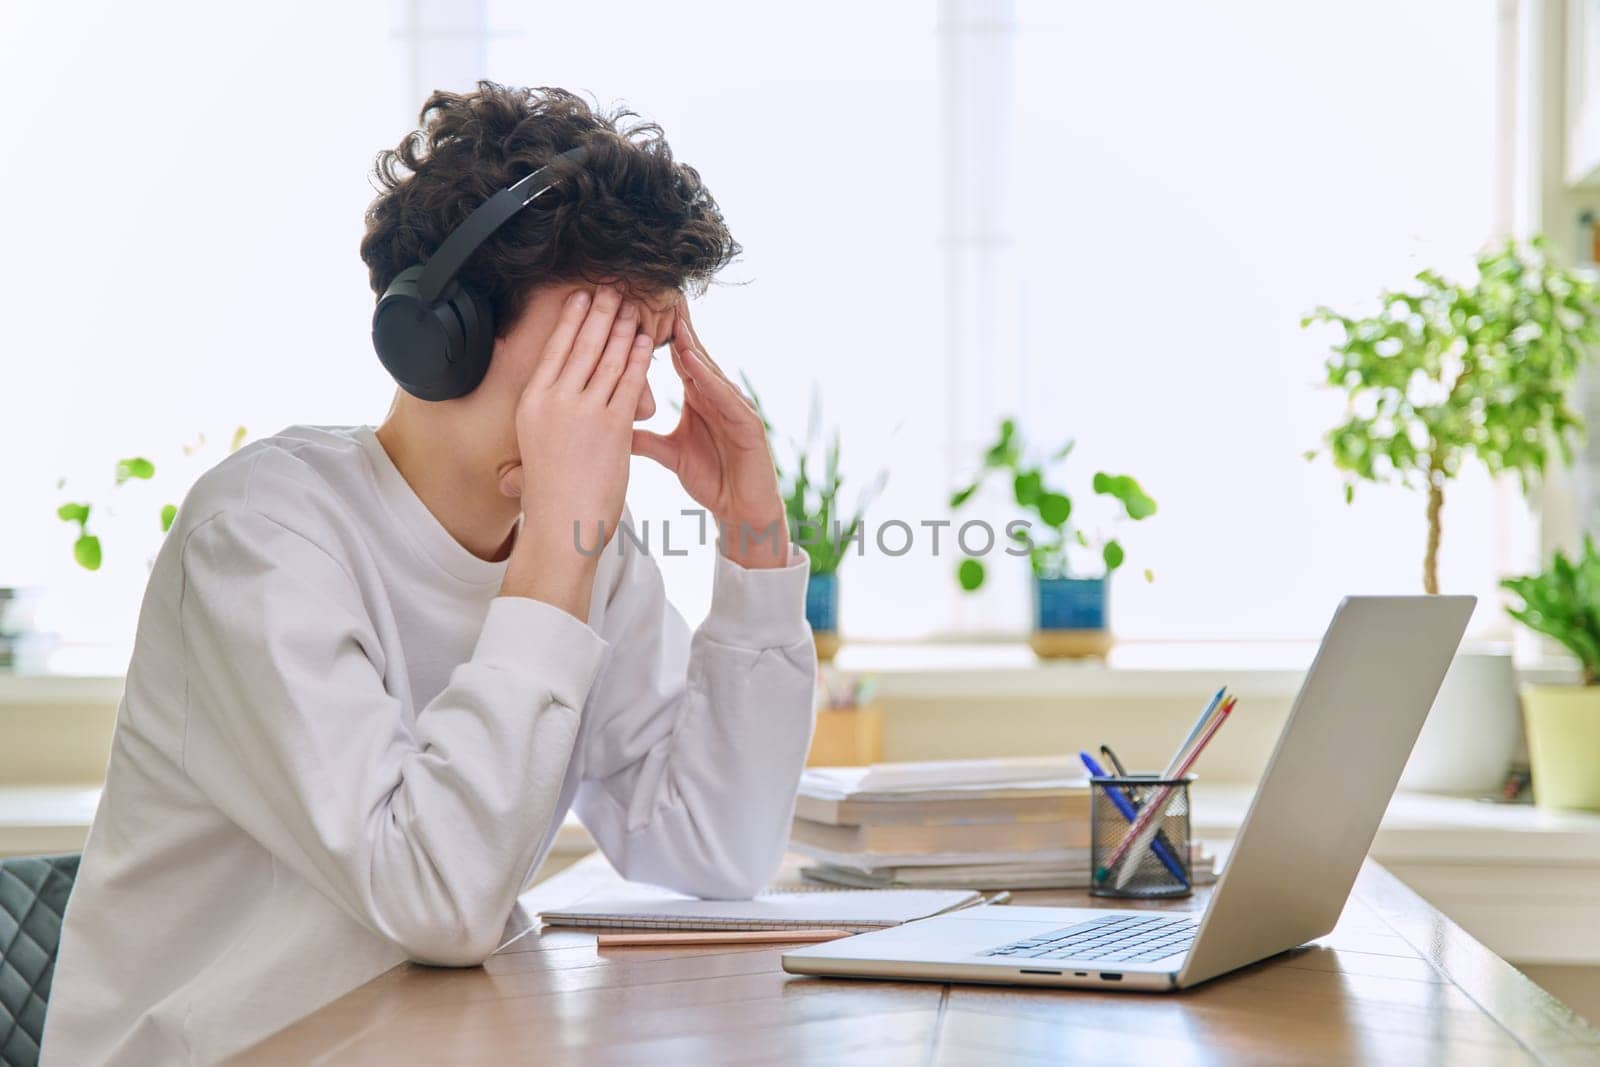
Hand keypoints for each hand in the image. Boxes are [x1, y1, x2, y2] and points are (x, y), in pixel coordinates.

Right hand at [499, 286, 653, 618]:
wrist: (562, 526)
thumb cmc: (551, 493)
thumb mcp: (533, 445)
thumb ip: (542, 415)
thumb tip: (540, 400)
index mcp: (532, 402)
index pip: (554, 349)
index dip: (571, 319)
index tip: (582, 296)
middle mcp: (554, 400)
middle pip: (581, 344)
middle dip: (600, 312)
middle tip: (614, 286)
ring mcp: (583, 411)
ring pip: (608, 358)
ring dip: (623, 328)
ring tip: (634, 306)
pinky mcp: (612, 426)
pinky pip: (630, 382)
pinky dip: (639, 358)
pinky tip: (647, 342)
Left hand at [631, 301, 789, 568]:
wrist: (742, 511)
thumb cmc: (712, 480)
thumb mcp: (670, 454)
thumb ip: (644, 439)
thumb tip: (613, 426)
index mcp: (699, 397)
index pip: (677, 357)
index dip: (658, 332)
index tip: (637, 306)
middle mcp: (718, 395)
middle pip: (694, 352)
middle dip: (677, 324)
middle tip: (657, 291)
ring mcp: (735, 406)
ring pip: (709, 368)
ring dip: (690, 343)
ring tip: (670, 316)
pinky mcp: (748, 423)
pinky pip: (724, 395)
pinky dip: (708, 377)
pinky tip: (692, 359)